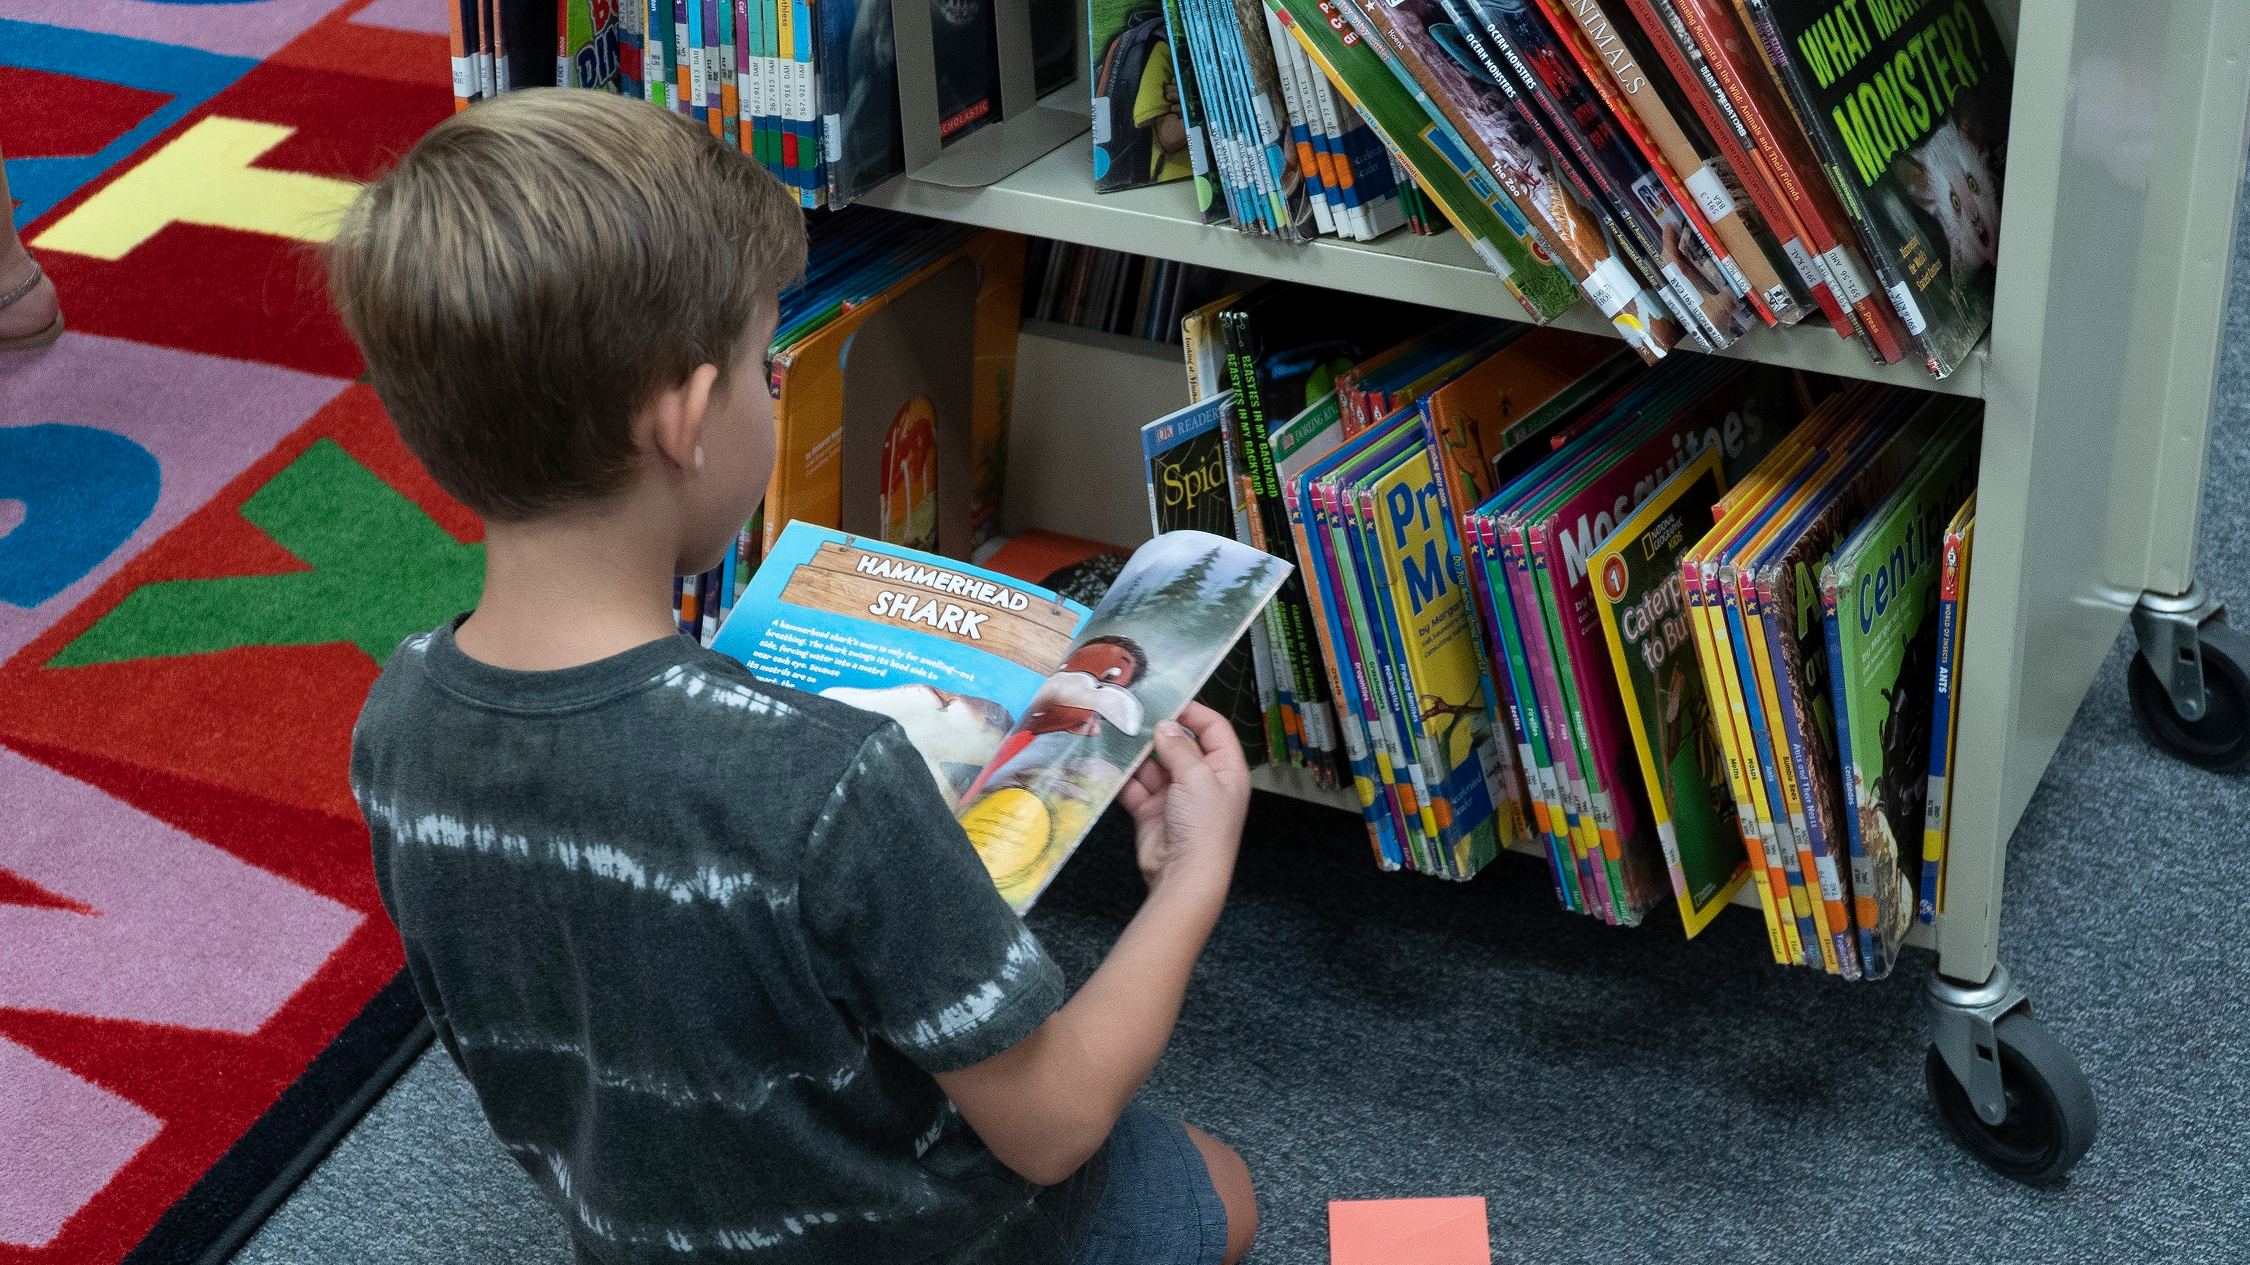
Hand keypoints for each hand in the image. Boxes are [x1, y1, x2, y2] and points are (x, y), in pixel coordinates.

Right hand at [1118, 701, 1249, 898]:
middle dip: (1156, 731)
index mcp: (1226, 769)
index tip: (1167, 699)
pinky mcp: (1151, 811)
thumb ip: (1179, 748)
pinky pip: (1134, 786)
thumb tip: (1165, 725)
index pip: (1213, 729)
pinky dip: (1121, 776)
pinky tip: (1106, 761)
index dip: (1193, 711)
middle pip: (1179, 744)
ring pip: (1152, 764)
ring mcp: (1175, 796)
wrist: (1184, 876)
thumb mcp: (1198, 778)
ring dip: (1134, 753)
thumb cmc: (1204, 827)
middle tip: (1130, 713)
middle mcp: (1202, 779)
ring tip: (1113, 732)